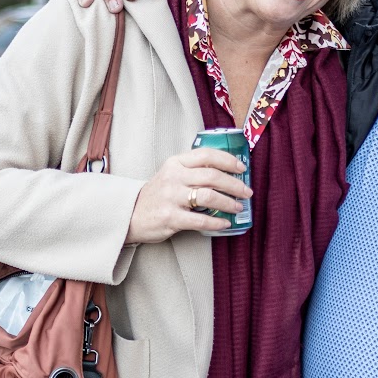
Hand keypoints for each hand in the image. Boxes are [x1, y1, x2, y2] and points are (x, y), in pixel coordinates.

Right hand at [125, 148, 250, 243]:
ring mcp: (171, 197)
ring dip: (229, 202)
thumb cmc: (158, 194)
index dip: (228, 160)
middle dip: (234, 184)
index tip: (242, 168)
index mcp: (176, 163)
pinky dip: (217, 222)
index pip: (206, 155)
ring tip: (238, 207)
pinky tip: (226, 223)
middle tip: (247, 192)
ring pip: (208, 196)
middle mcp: (173, 177)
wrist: (130, 214)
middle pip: (212, 176)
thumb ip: (193, 170)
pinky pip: (200, 219)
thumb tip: (227, 173)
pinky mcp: (170, 217)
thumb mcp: (171, 174)